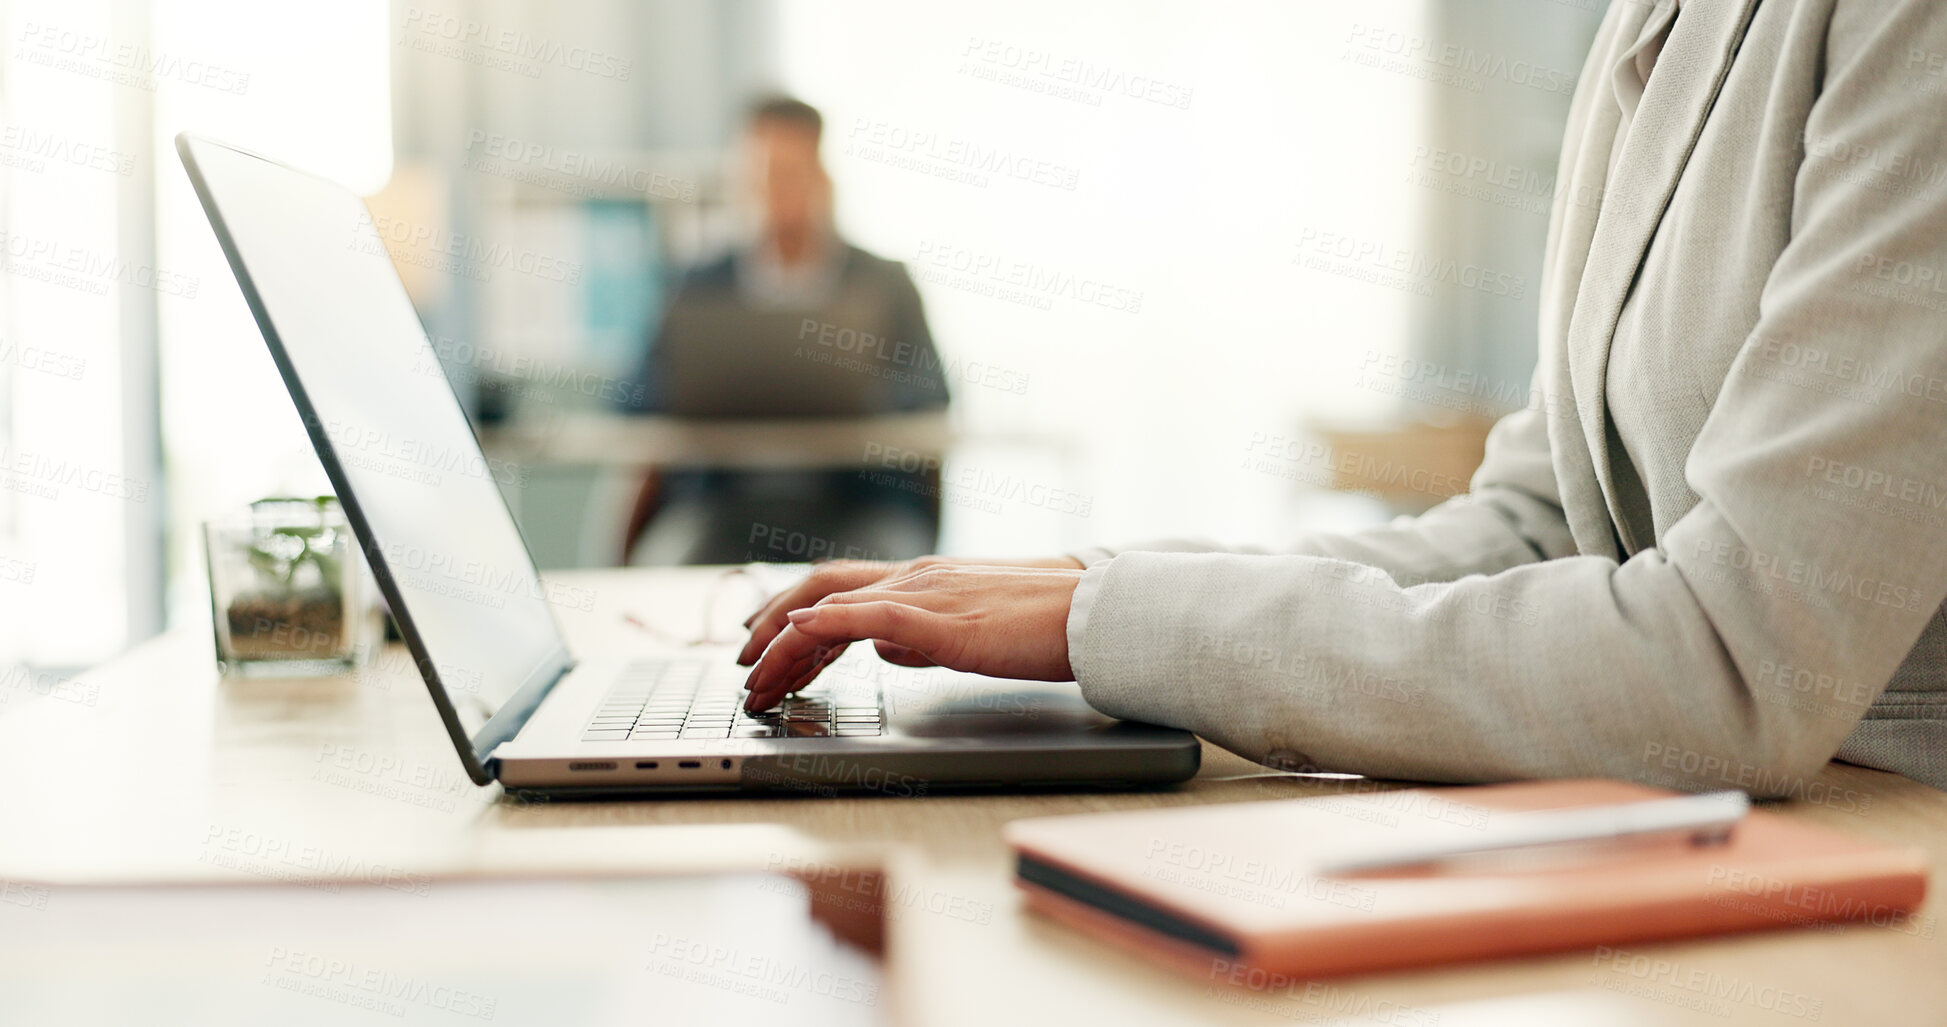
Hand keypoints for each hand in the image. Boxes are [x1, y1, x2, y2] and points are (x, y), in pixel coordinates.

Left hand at [737, 555, 1081, 665]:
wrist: (1096, 613)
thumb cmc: (1046, 625)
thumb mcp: (970, 633)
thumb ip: (924, 638)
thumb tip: (885, 650)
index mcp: (922, 581)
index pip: (838, 590)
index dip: (791, 616)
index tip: (764, 648)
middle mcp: (915, 578)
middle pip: (818, 587)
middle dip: (769, 625)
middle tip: (742, 667)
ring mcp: (925, 593)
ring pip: (830, 604)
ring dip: (782, 642)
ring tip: (755, 677)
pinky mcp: (941, 619)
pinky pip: (867, 615)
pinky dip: (823, 624)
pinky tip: (797, 638)